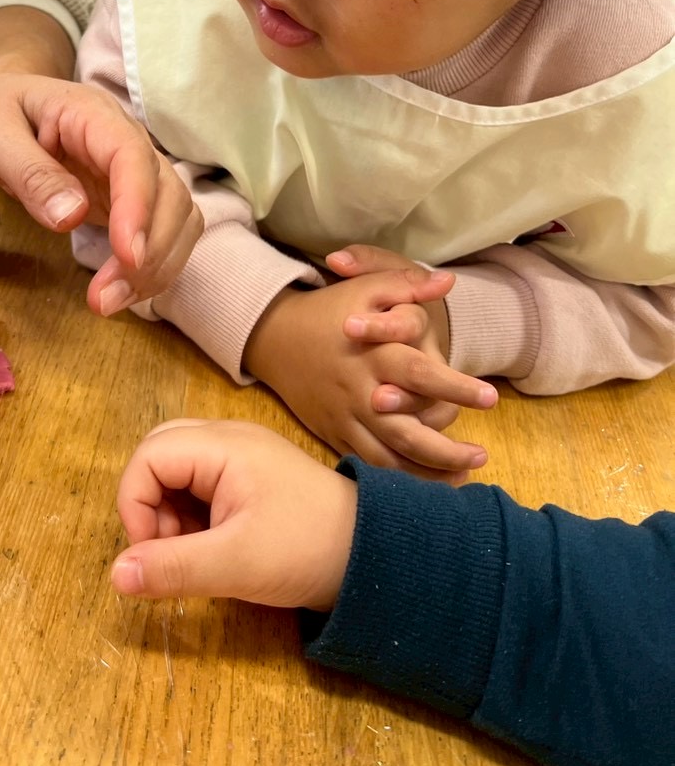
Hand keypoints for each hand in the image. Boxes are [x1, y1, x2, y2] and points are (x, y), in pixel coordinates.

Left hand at [0, 70, 202, 314]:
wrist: (2, 102)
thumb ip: (28, 172)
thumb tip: (71, 216)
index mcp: (92, 115)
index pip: (132, 156)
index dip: (137, 206)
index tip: (128, 255)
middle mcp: (126, 140)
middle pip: (169, 191)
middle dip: (150, 249)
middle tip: (104, 299)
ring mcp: (134, 172)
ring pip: (178, 215)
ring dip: (157, 265)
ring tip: (109, 302)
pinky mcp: (132, 200)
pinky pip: (163, 232)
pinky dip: (154, 267)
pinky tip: (122, 291)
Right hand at [111, 419, 356, 610]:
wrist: (376, 555)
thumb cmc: (306, 550)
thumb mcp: (236, 564)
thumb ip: (173, 568)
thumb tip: (114, 576)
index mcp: (223, 445)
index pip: (147, 457)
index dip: (135, 505)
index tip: (152, 554)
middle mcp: (227, 438)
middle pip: (158, 453)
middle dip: (149, 503)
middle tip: (169, 548)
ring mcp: (240, 455)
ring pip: (176, 468)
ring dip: (168, 511)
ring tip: (193, 552)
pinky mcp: (249, 476)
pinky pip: (199, 482)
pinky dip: (190, 513)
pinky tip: (211, 546)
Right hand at [244, 270, 495, 481]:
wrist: (275, 336)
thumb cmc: (330, 310)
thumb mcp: (367, 287)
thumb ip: (407, 284)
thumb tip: (448, 282)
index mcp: (373, 356)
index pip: (419, 374)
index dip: (455, 388)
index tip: (490, 398)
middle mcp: (359, 393)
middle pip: (406, 432)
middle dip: (446, 449)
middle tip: (482, 455)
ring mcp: (345, 418)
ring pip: (388, 457)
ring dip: (427, 472)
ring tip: (463, 474)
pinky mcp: (334, 434)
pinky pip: (367, 464)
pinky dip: (397, 479)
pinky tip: (425, 483)